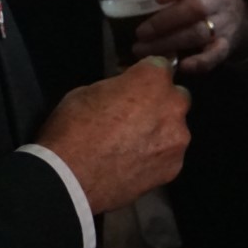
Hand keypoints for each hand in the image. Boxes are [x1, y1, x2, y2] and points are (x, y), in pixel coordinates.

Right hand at [36, 58, 190, 213]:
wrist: (69, 182)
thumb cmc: (72, 130)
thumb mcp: (86, 92)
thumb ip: (117, 88)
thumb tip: (124, 91)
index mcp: (152, 80)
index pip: (160, 66)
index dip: (145, 75)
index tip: (133, 85)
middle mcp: (174, 105)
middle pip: (175, 97)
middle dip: (159, 103)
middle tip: (134, 118)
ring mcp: (178, 138)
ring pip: (175, 128)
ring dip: (160, 132)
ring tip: (132, 147)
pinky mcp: (174, 166)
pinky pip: (169, 156)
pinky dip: (156, 158)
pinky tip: (134, 165)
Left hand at [108, 0, 247, 73]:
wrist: (238, 15)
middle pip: (197, 8)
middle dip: (166, 21)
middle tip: (140, 32)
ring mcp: (225, 22)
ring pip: (201, 33)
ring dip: (171, 43)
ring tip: (143, 50)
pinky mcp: (226, 44)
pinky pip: (217, 55)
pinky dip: (200, 62)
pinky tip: (182, 66)